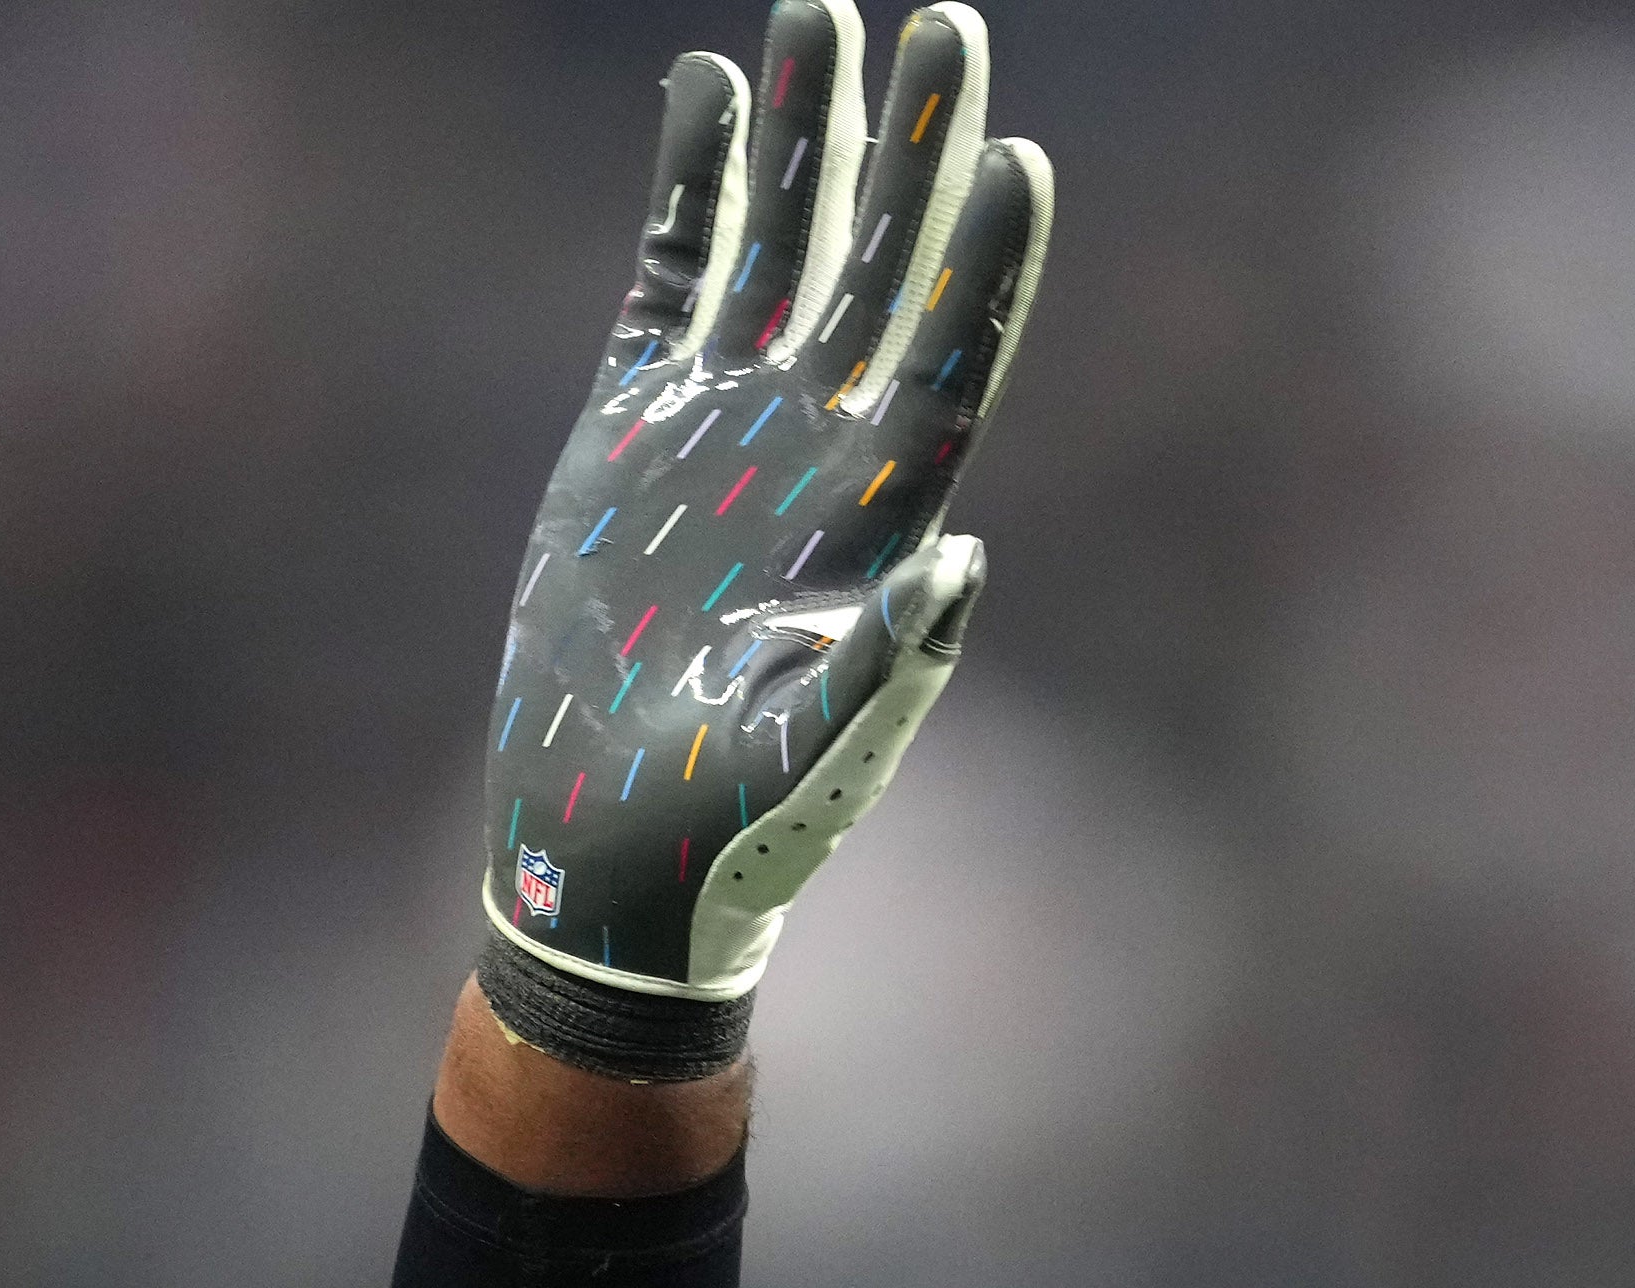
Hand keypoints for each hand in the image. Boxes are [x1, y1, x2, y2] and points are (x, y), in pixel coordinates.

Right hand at [473, 0, 1052, 1079]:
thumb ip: (887, 675)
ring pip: (782, 243)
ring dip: (807, 134)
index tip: (1021, 156)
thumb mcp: (817, 761)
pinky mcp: (636, 424)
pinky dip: (697, 186)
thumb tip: (966, 569)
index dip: (983, 262)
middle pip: (882, 266)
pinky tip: (712, 89)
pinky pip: (677, 274)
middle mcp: (818, 448)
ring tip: (822, 8)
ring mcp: (728, 424)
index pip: (950, 359)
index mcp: (879, 519)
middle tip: (945, 17)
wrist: (614, 856)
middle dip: (911, 147)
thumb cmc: (732, 834)